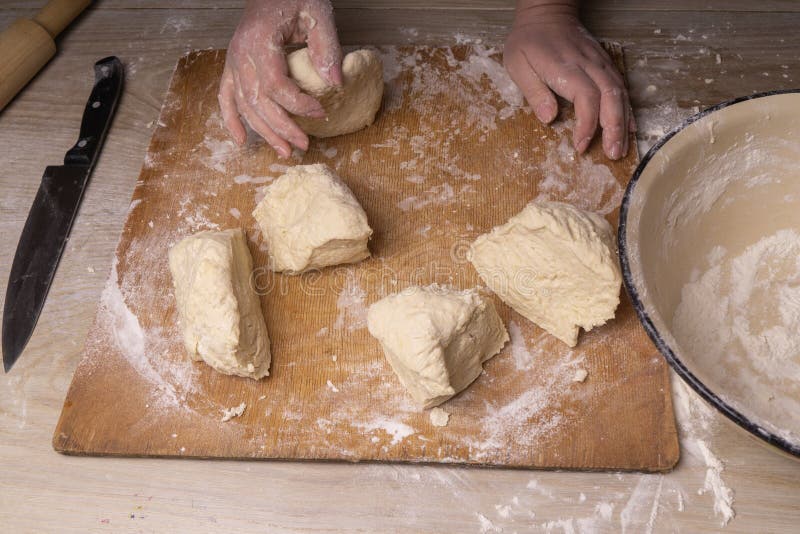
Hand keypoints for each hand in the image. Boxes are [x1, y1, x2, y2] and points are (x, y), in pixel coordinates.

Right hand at [218, 0, 342, 156]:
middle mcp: (241, 55)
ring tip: (285, 150)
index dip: (297, 104)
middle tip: (304, 145)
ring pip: (244, 106)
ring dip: (264, 131)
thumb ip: (326, 46)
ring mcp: (234, 62)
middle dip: (282, 128)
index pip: (276, 85)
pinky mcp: (232, 66)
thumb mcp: (317, 13)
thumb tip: (335, 82)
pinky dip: (231, 120)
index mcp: (260, 42)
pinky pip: (226, 97)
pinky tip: (242, 140)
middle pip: (258, 102)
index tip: (320, 113)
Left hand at [504, 1, 633, 159]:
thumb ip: (534, 92)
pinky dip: (627, 108)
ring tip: (621, 148)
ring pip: (619, 93)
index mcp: (566, 67)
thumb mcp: (518, 65)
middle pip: (610, 98)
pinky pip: (621, 87)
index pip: (586, 98)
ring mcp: (599, 63)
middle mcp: (588, 65)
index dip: (587, 124)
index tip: (581, 146)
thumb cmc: (528, 41)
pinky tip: (629, 127)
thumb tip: (548, 118)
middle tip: (613, 154)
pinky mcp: (604, 64)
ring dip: (623, 123)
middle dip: (614, 129)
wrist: (546, 13)